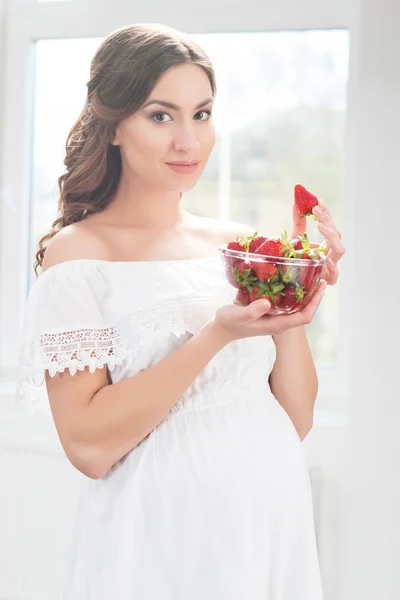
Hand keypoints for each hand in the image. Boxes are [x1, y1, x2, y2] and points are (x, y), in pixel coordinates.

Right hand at [212, 279, 326, 343]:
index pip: (305, 317)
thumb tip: (267, 302)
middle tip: (320, 276)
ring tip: (311, 276)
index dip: (315, 303)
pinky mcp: (271, 312)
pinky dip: (294, 292)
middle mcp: (280, 322)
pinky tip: (292, 279)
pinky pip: (288, 303)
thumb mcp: (238, 315)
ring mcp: (276, 317)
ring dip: (307, 293)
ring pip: (298, 307)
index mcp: (277, 324)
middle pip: (305, 311)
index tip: (321, 287)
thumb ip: (252, 310)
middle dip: (315, 296)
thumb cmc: (230, 322)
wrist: (221, 328)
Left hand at [291, 199, 344, 284]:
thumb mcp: (295, 239)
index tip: (318, 201)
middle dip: (327, 220)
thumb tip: (296, 203)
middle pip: (337, 234)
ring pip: (340, 250)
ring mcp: (331, 266)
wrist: (287, 281)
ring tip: (320, 226)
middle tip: (315, 209)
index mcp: (327, 244)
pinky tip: (325, 259)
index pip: (331, 226)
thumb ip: (299, 222)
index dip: (326, 213)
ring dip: (331, 236)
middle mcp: (331, 254)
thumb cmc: (294, 259)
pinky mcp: (327, 280)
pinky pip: (335, 275)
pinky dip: (331, 267)